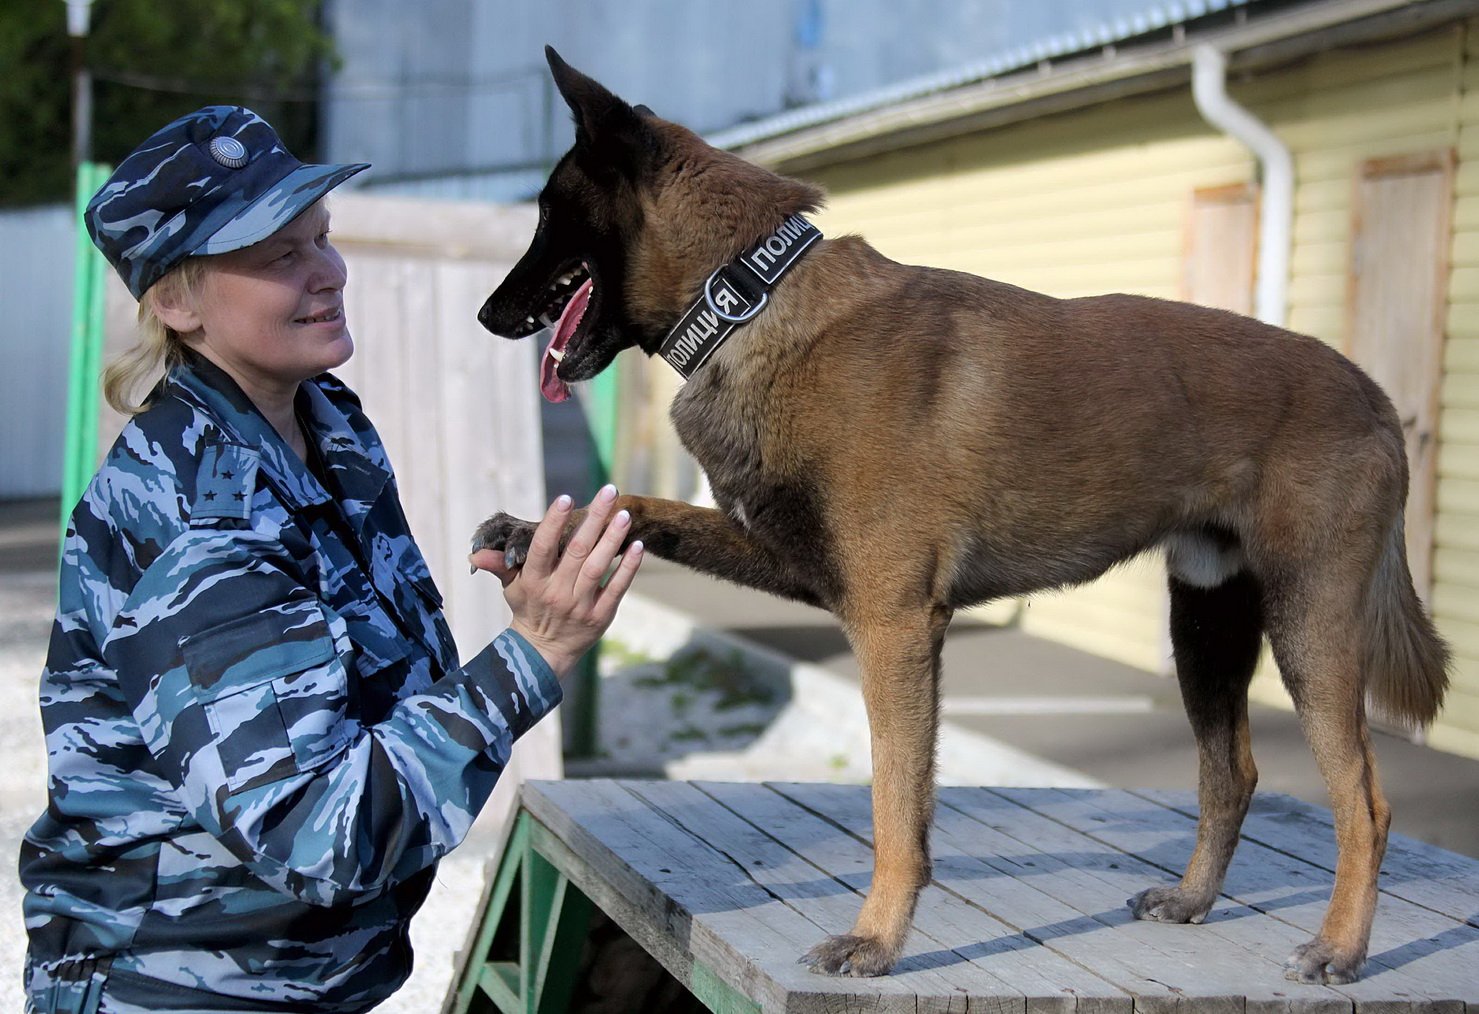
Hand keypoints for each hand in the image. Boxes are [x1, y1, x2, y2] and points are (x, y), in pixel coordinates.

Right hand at [469, 486, 642, 677]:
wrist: (543, 651)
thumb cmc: (528, 608)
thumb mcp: (511, 588)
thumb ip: (499, 566)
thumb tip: (475, 554)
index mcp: (534, 581)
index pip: (543, 547)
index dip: (553, 523)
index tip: (565, 498)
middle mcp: (557, 592)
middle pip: (577, 550)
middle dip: (594, 519)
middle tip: (609, 491)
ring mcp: (580, 606)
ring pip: (598, 567)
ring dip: (612, 539)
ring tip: (624, 515)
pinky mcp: (600, 617)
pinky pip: (616, 588)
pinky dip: (627, 568)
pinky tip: (636, 546)